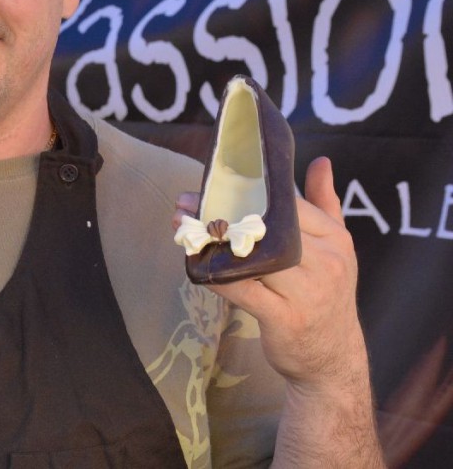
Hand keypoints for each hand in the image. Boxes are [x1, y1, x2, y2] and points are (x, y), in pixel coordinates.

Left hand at [183, 157, 367, 392]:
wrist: (333, 360)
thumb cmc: (326, 296)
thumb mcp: (337, 249)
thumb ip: (327, 204)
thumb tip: (322, 161)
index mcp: (335, 239)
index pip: (286, 204)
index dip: (244, 193)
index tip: (210, 187)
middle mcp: (326, 262)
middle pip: (265, 226)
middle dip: (220, 213)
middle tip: (186, 205)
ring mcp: (307, 292)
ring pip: (251, 256)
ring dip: (212, 242)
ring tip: (185, 230)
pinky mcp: (284, 318)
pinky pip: (241, 289)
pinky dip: (215, 275)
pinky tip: (196, 265)